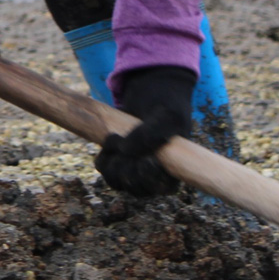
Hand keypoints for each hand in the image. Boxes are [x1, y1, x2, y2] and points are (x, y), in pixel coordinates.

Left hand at [94, 65, 195, 195]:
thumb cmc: (166, 105)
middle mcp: (154, 174)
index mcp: (174, 169)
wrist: (151, 91)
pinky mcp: (117, 160)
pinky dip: (104, 156)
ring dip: (112, 163)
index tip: (147, 160)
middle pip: (136, 189)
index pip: (162, 188)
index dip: (150, 180)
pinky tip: (111, 138)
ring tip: (116, 137)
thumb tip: (125, 152)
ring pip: (118, 182)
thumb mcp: (166, 116)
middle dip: (127, 170)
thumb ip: (151, 134)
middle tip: (124, 144)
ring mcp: (134, 169)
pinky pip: (105, 169)